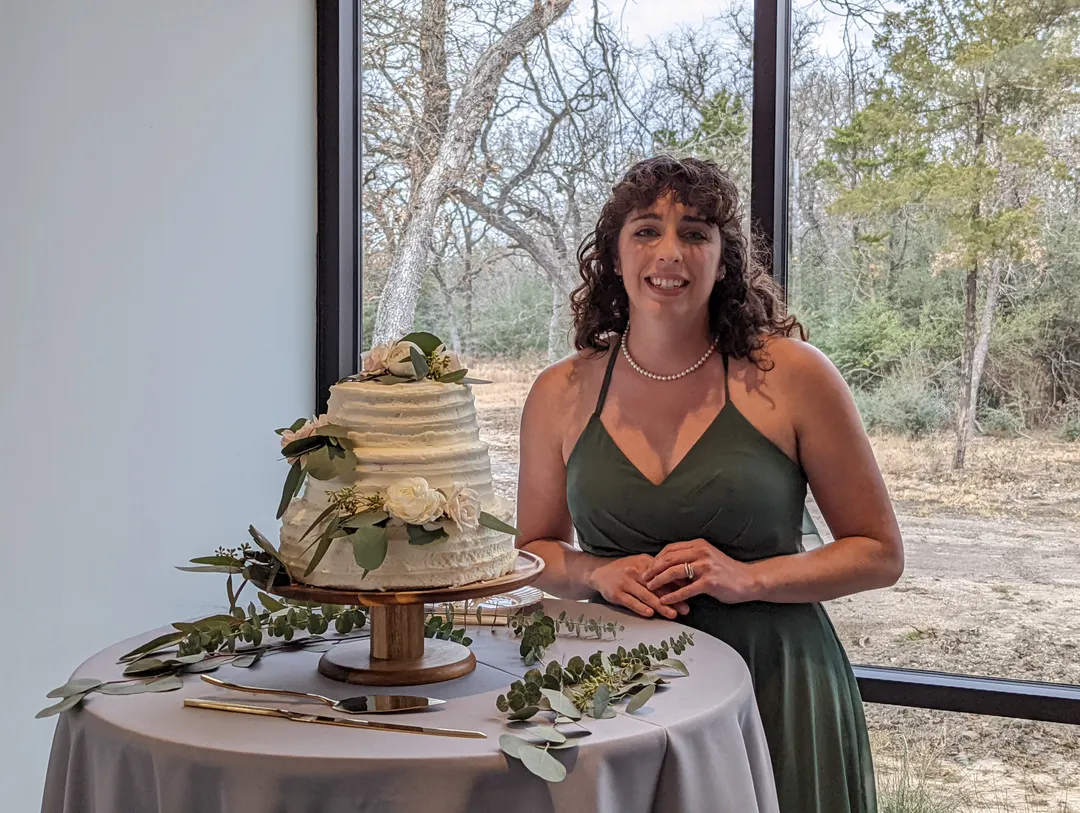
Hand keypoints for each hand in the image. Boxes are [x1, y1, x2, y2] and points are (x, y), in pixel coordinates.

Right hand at [587, 554, 688, 618]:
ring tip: (672, 614)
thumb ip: (657, 571)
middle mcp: (635, 571)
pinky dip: (640, 608)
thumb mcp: (640, 564)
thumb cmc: (625, 569)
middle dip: (673, 599)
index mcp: (644, 563)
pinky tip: (650, 614)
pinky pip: (630, 602)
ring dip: (660, 606)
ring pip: (646, 596)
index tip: (691, 594)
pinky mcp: (616, 593)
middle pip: (657, 587)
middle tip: (685, 609)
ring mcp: (625, 582)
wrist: (599, 572)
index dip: (678, 585)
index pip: (664, 574)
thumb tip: (681, 580)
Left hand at [643, 539, 758, 605]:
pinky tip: (664, 600)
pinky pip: (686, 590)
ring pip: (674, 572)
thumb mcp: (708, 558)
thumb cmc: (727, 571)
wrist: (749, 581)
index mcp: (699, 545)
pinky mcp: (709, 582)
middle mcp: (701, 552)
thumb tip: (669, 566)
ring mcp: (705, 567)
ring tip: (650, 587)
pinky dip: (673, 595)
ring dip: (659, 580)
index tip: (647, 567)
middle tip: (643, 577)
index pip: (671, 549)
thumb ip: (691, 558)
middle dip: (653, 569)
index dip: (656, 558)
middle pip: (669, 558)